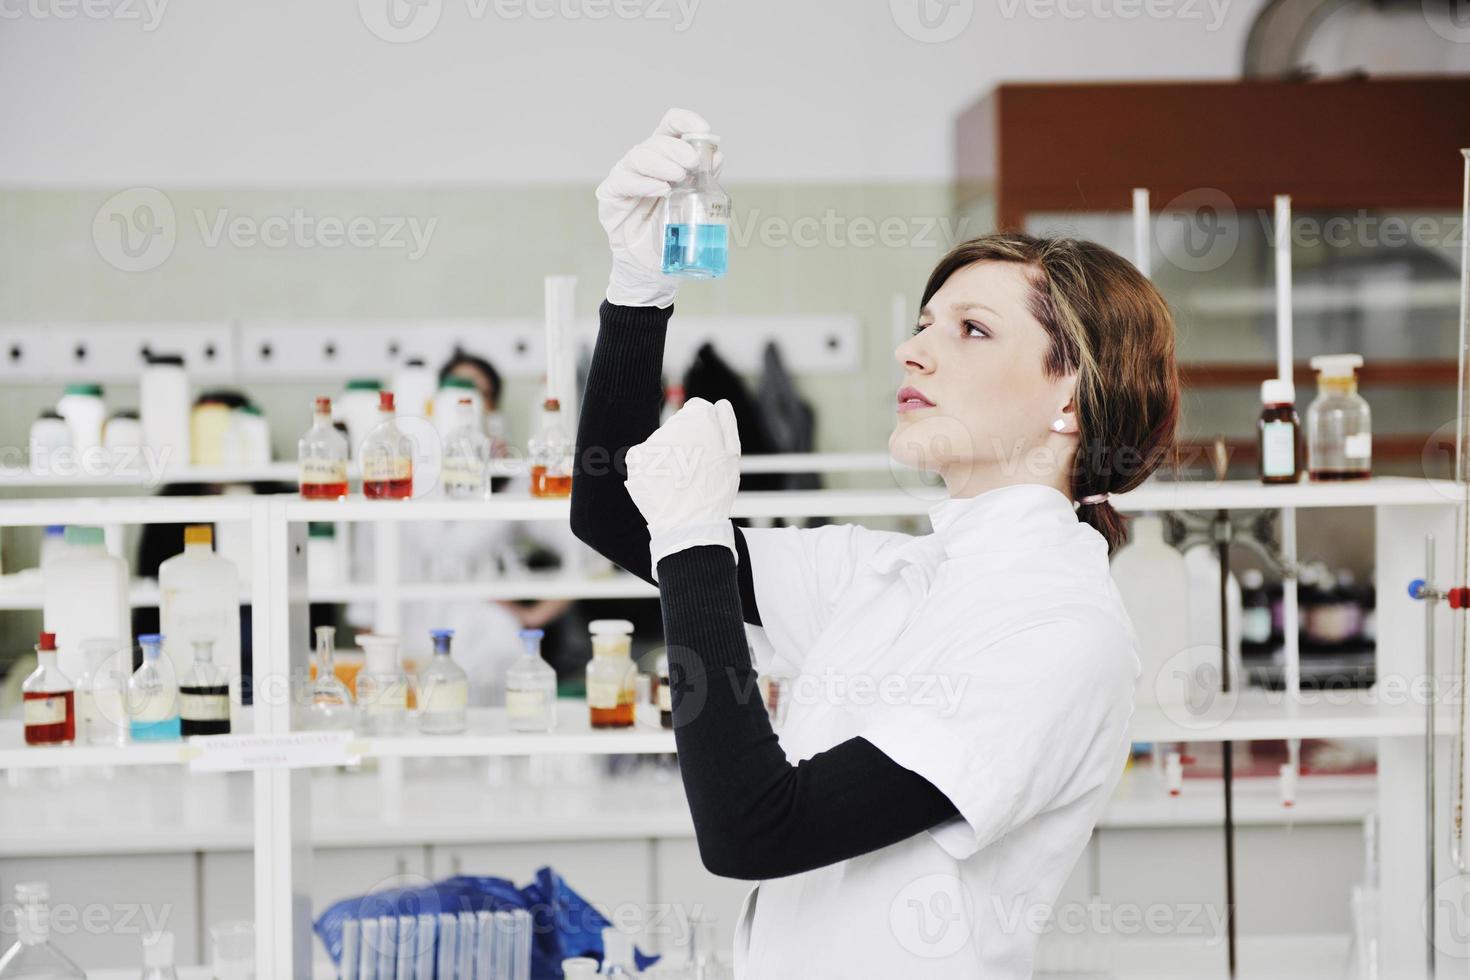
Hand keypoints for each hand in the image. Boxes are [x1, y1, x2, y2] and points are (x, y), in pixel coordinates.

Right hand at [596, 107, 720, 307]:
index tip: (703, 131)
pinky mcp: (611, 196)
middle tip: (693, 164)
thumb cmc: (672, 234)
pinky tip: (660, 190)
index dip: (686, 121)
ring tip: (677, 178)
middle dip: (677, 149)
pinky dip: (643, 183)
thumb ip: (705, 181)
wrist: (653, 269)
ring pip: (640, 156)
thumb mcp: (694, 205)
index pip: (671, 126)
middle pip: (657, 140)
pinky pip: (624, 182)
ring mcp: (625, 176)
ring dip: (661, 163)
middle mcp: (644, 162)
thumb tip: (718, 156)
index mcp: (665, 157)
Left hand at [624, 397, 740, 577]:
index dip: (704, 427)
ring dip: (669, 454)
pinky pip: (644, 456)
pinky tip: (663, 482)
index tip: (706, 447)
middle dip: (685, 439)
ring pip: (661, 441)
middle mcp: (673, 424)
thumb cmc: (714, 491)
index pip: (697, 408)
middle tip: (694, 467)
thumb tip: (719, 403)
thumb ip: (726, 423)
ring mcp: (652, 441)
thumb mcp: (733, 455)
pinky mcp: (635, 457)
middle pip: (678, 424)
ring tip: (679, 478)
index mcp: (698, 418)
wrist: (687, 524)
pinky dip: (652, 466)